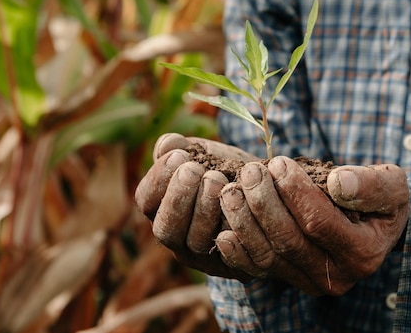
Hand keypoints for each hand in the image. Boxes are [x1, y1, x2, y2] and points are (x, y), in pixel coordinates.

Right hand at [134, 133, 257, 280]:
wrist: (263, 191)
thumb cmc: (224, 169)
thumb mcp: (202, 154)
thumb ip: (182, 148)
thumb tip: (168, 144)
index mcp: (162, 209)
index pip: (147, 200)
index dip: (159, 179)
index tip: (179, 157)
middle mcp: (177, 238)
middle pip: (167, 228)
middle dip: (179, 197)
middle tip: (196, 171)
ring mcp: (202, 255)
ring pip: (196, 242)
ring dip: (205, 211)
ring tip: (219, 181)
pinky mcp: (231, 265)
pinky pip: (229, 255)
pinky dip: (233, 232)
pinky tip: (239, 205)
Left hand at [215, 156, 409, 295]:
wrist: (374, 222)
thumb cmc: (381, 198)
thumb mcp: (392, 185)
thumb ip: (373, 185)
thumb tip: (339, 183)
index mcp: (363, 253)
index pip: (318, 222)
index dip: (294, 192)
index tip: (280, 162)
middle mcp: (336, 277)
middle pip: (288, 241)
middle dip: (263, 203)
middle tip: (250, 171)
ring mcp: (310, 281)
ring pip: (268, 256)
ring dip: (244, 223)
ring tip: (231, 190)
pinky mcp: (290, 279)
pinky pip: (258, 270)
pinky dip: (237, 253)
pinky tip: (223, 230)